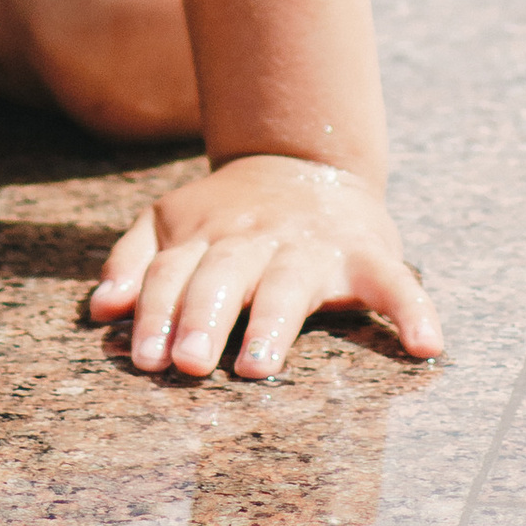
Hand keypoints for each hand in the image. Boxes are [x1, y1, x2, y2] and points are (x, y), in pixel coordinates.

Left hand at [88, 155, 441, 382]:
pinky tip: (426, 345)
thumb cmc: (231, 213)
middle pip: (222, 278)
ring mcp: (312, 247)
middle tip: (184, 364)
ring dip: (272, 325)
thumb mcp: (174, 220)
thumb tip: (100, 308)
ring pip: (289, 285)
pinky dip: (413, 310)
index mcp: (208, 234)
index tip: (142, 359)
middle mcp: (255, 240)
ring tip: (255, 366)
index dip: (154, 313)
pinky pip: (395, 283)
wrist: (307, 159)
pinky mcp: (367, 255)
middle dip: (200, 318)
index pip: (172, 273)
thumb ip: (135, 259)